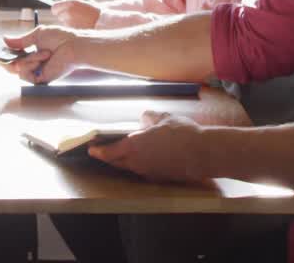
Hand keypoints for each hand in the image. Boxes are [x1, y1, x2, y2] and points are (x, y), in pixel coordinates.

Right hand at [3, 25, 85, 83]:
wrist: (74, 46)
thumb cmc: (62, 38)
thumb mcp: (37, 35)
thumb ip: (20, 40)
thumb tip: (5, 40)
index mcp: (32, 52)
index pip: (13, 56)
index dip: (3, 55)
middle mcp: (33, 63)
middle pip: (11, 66)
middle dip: (7, 60)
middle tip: (1, 55)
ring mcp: (36, 72)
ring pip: (17, 69)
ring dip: (27, 59)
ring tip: (42, 53)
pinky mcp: (40, 79)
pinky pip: (24, 75)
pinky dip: (30, 65)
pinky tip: (41, 59)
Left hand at [52, 0, 100, 28]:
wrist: (103, 21)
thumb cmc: (94, 10)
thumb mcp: (82, 1)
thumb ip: (69, 1)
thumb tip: (57, 2)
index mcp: (70, 4)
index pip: (54, 7)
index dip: (57, 9)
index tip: (60, 10)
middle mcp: (68, 13)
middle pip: (59, 15)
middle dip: (64, 15)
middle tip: (75, 15)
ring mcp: (69, 23)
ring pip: (64, 23)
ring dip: (69, 22)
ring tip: (81, 21)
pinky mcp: (72, 31)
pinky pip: (69, 29)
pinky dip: (73, 28)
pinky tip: (81, 26)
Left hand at [88, 112, 210, 182]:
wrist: (202, 153)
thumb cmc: (182, 132)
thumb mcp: (165, 118)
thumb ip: (150, 117)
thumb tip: (144, 118)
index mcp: (134, 146)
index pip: (109, 152)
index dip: (99, 151)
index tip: (91, 149)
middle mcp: (138, 162)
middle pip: (116, 162)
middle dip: (108, 157)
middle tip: (103, 151)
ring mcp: (148, 172)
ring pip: (130, 167)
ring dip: (124, 161)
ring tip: (123, 152)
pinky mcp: (159, 177)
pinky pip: (143, 170)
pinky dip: (139, 164)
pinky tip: (146, 156)